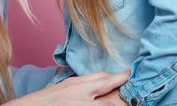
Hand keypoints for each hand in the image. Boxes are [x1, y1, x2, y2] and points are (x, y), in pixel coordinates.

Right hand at [4, 70, 129, 105]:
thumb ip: (75, 87)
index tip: (127, 75)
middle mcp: (80, 94)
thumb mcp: (59, 89)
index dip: (116, 77)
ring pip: (107, 103)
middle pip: (107, 87)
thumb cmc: (41, 102)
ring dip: (116, 102)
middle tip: (135, 84)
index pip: (100, 77)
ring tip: (129, 100)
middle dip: (122, 85)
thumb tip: (89, 87)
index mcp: (74, 85)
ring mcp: (80, 105)